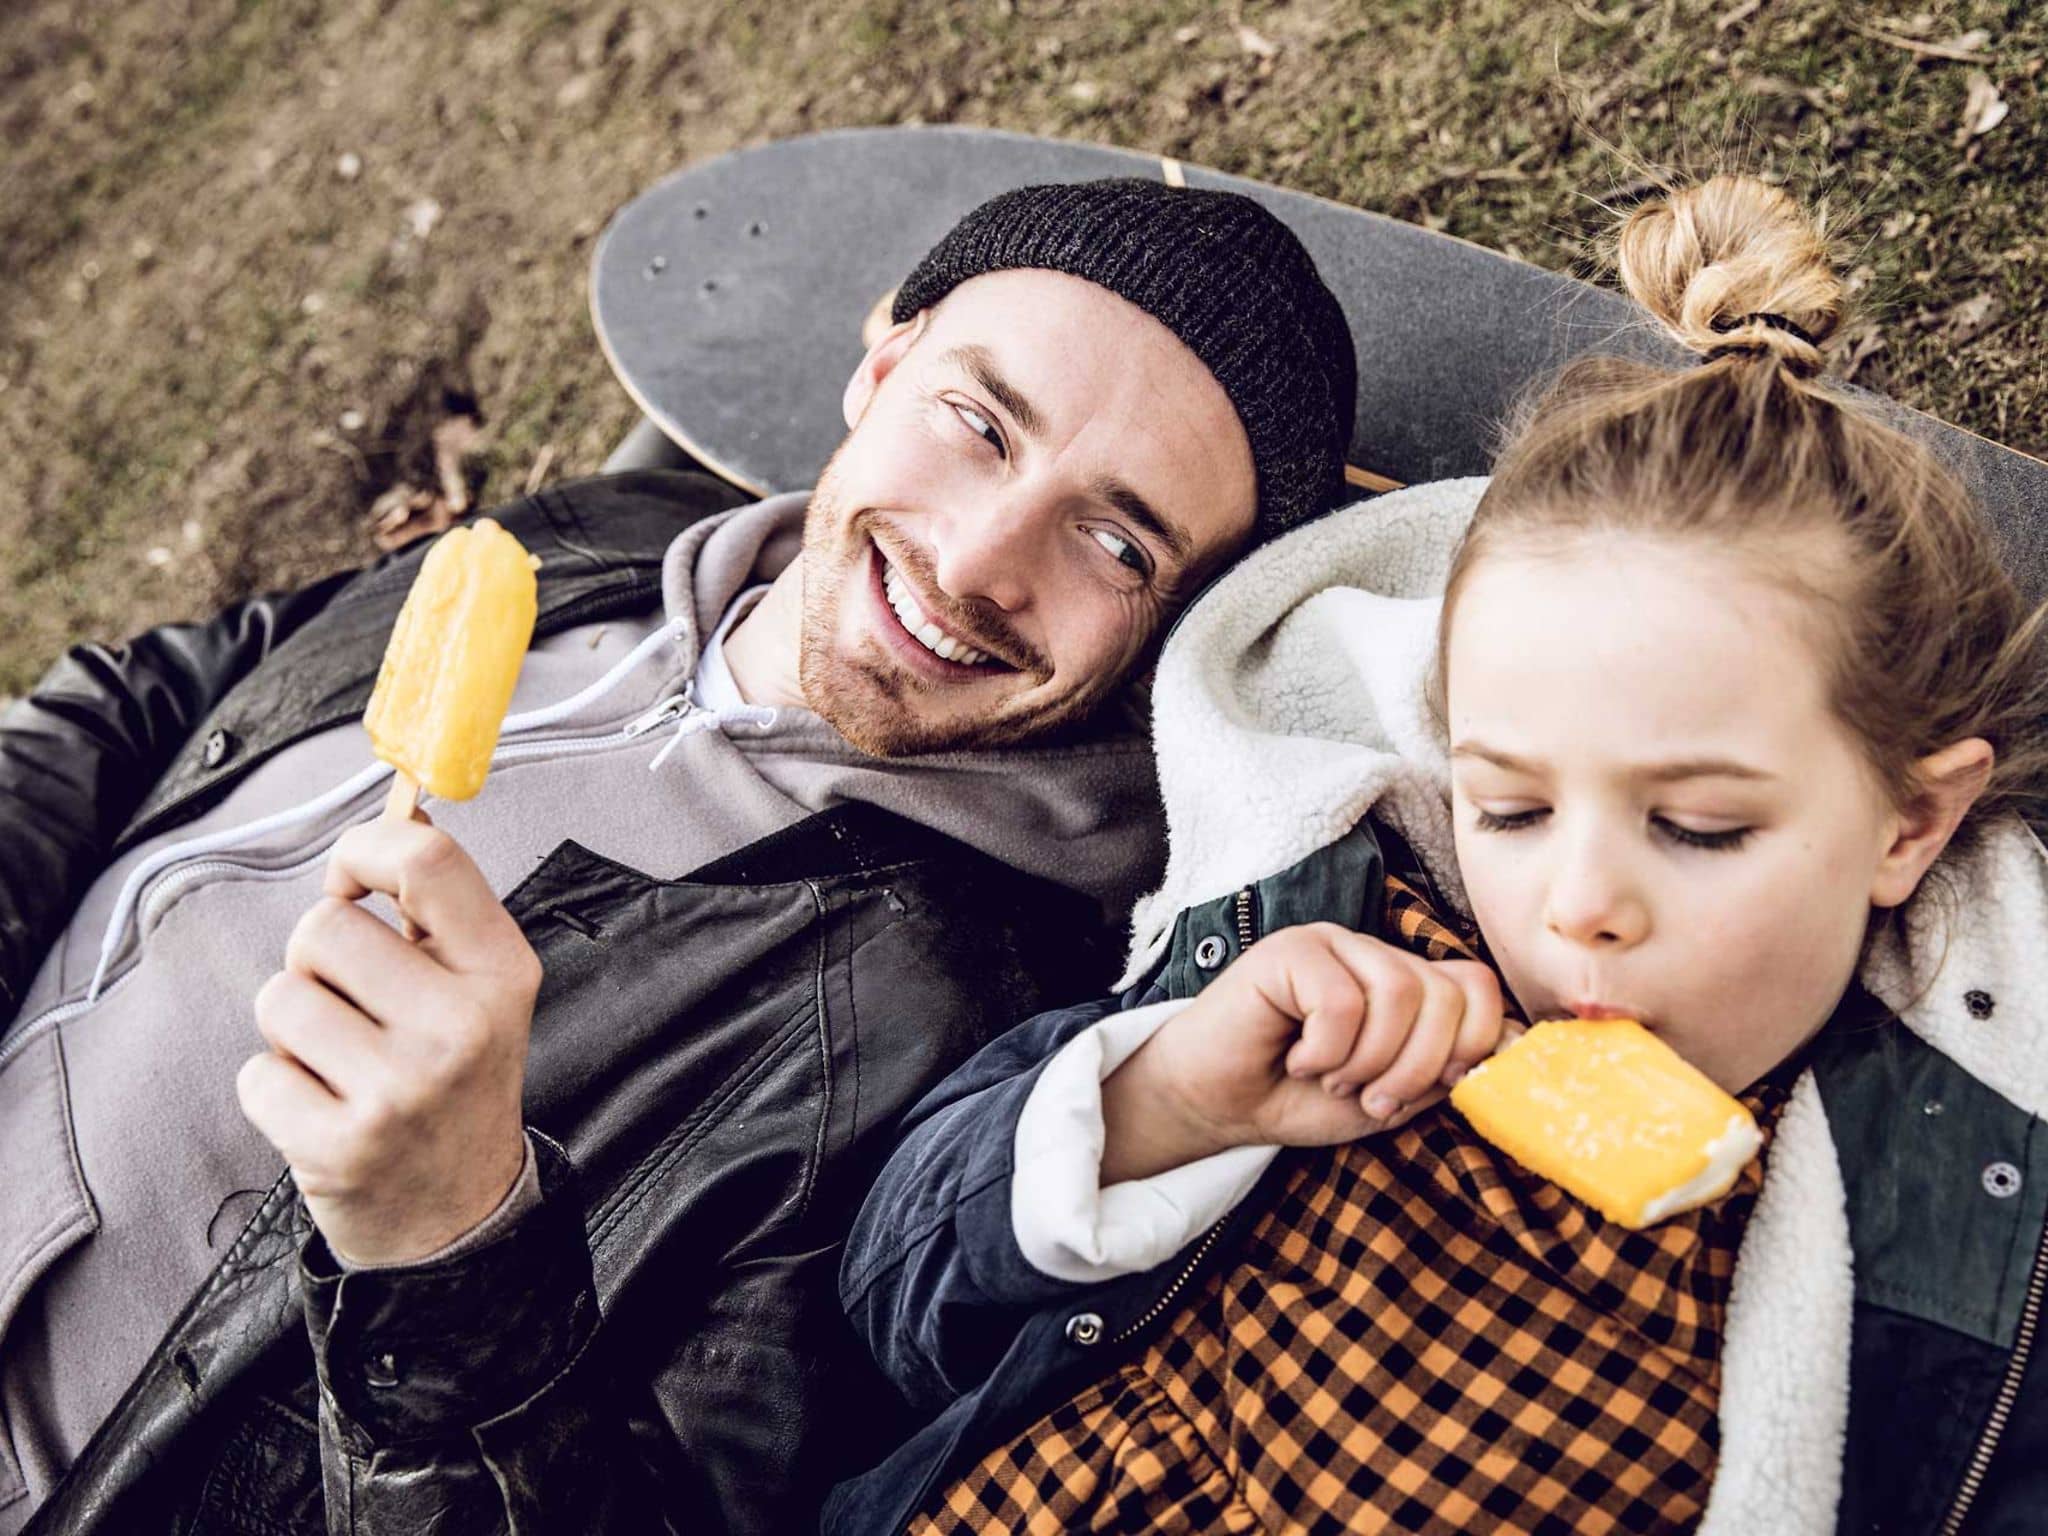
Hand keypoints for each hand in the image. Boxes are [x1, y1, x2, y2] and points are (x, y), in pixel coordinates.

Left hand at [237, 813, 540, 1265]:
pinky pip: (257, 1071)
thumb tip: (400, 809)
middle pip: (325, 926)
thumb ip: (439, 910)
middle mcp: (460, 1025)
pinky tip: (324, 1109)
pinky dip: (275, 1088)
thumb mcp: (480, 989)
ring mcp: (401, 1088)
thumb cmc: (455, 1080)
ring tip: (340, 1061)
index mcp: (502, 971)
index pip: (425, 858)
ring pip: (281, 995)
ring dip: (294, 1026)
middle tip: (355, 1005)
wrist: (460, 1215)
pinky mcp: (340, 1145)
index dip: (365, 850)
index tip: (353, 878)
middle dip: (318, 959)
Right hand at [1100, 923, 1505, 1182]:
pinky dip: (1325, 1050)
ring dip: (1368, 1061)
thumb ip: (1447, 1072)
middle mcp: (1376, 955)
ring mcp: (1334, 945)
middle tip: (1370, 1097)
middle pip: (1445, 995)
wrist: (1218, 1105)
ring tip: (1331, 1079)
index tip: (1434, 1089)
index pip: (1479, 988)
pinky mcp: (1290, 949)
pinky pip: (1340, 1000)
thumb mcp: (1392, 1098)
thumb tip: (1521, 1048)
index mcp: (1408, 984)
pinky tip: (1297, 1058)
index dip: (1471, 1044)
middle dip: (1416, 1067)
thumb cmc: (1300, 1099)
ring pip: (1398, 993)